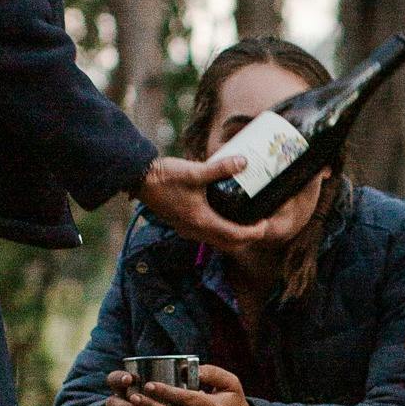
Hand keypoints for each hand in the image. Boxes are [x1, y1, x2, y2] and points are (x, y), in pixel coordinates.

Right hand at [138, 151, 314, 254]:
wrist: (139, 180)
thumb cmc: (164, 177)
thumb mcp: (195, 171)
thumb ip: (220, 168)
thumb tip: (244, 161)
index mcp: (201, 221)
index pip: (234, 236)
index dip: (253, 233)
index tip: (266, 224)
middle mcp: (195, 230)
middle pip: (228, 244)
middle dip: (247, 238)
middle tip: (260, 225)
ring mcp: (187, 229)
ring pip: (217, 242)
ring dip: (234, 236)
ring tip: (247, 222)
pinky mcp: (183, 224)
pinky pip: (207, 235)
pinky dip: (221, 231)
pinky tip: (226, 216)